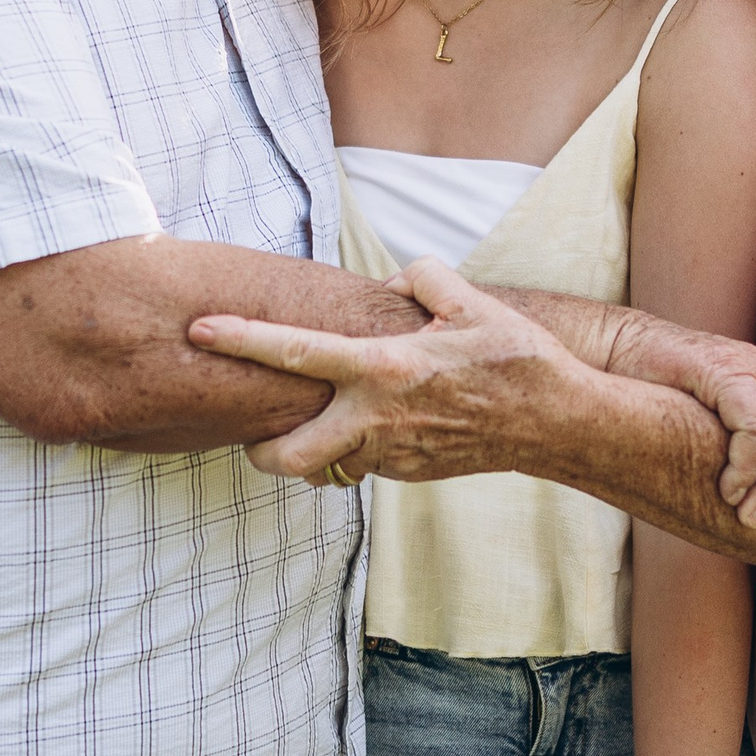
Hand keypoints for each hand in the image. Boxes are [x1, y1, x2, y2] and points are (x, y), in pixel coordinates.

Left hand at [188, 257, 579, 484]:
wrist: (556, 423)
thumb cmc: (516, 357)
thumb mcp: (469, 301)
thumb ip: (419, 280)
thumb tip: (390, 285)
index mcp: (384, 367)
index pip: (295, 352)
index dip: (241, 340)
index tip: (200, 330)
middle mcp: (377, 418)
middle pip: (288, 456)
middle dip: (258, 452)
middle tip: (253, 435)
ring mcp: (392, 455)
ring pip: (324, 467)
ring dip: (312, 452)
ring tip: (323, 422)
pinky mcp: (408, 475)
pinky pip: (363, 465)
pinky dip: (357, 449)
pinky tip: (378, 426)